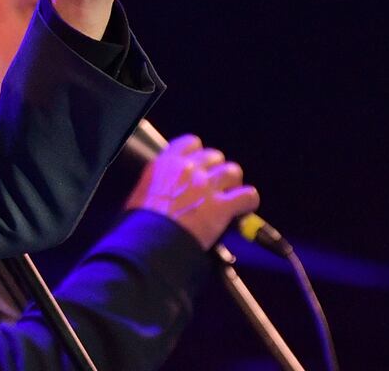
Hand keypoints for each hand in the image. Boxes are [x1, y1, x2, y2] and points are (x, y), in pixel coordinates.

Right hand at [126, 134, 259, 250]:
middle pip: (215, 157)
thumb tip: (162, 192)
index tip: (200, 167)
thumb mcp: (140, 195)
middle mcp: (187, 169)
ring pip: (233, 171)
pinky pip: (248, 195)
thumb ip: (156, 186)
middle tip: (215, 187)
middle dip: (216, 171)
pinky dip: (248, 202)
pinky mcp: (222, 206)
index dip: (200, 156)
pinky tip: (243, 211)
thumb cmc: (140, 225)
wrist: (148, 244)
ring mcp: (206, 186)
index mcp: (165, 164)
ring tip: (230, 197)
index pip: (191, 144)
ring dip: (233, 184)